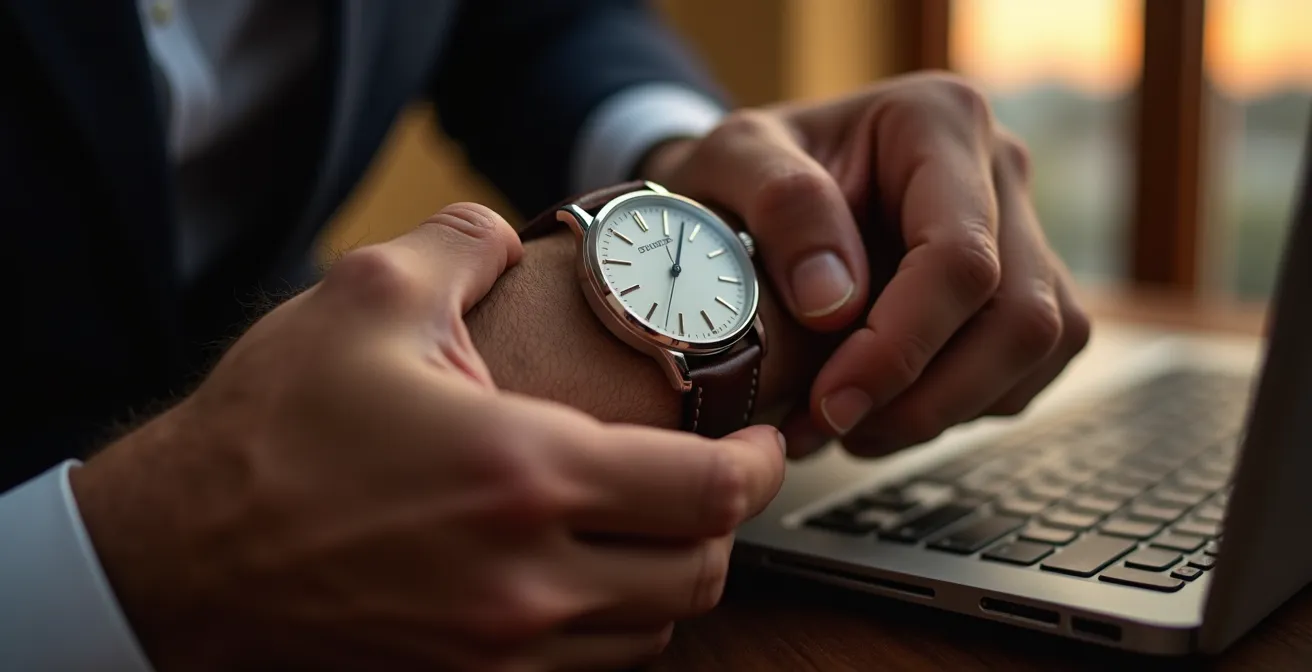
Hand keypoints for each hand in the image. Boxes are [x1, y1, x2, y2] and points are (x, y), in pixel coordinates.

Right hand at [71, 204, 785, 670]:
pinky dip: (618, 619)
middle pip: (701, 571)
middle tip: (722, 471)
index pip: (710, 491)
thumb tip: (508, 233)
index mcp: (525, 474)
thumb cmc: (270, 429)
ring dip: (677, 571)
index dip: (761, 461)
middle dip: (729, 518)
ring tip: (663, 518)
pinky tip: (593, 569)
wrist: (182, 556)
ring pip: (654, 629)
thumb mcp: (365, 297)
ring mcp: (502, 646)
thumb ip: (464, 245)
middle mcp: (529, 578)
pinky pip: (592, 665)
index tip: (763, 434)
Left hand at [640, 72, 1091, 456]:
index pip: (960, 256)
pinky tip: (879, 414)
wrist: (753, 189)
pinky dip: (954, 411)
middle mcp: (1001, 171)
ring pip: (1035, 351)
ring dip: (941, 412)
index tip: (832, 401)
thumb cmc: (745, 174)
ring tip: (846, 428)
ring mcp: (1023, 232)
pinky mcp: (1023, 290)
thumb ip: (781, 207)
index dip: (901, 346)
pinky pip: (1025, 370)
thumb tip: (834, 303)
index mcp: (939, 122)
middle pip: (1019, 316)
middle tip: (835, 429)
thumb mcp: (731, 162)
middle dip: (927, 398)